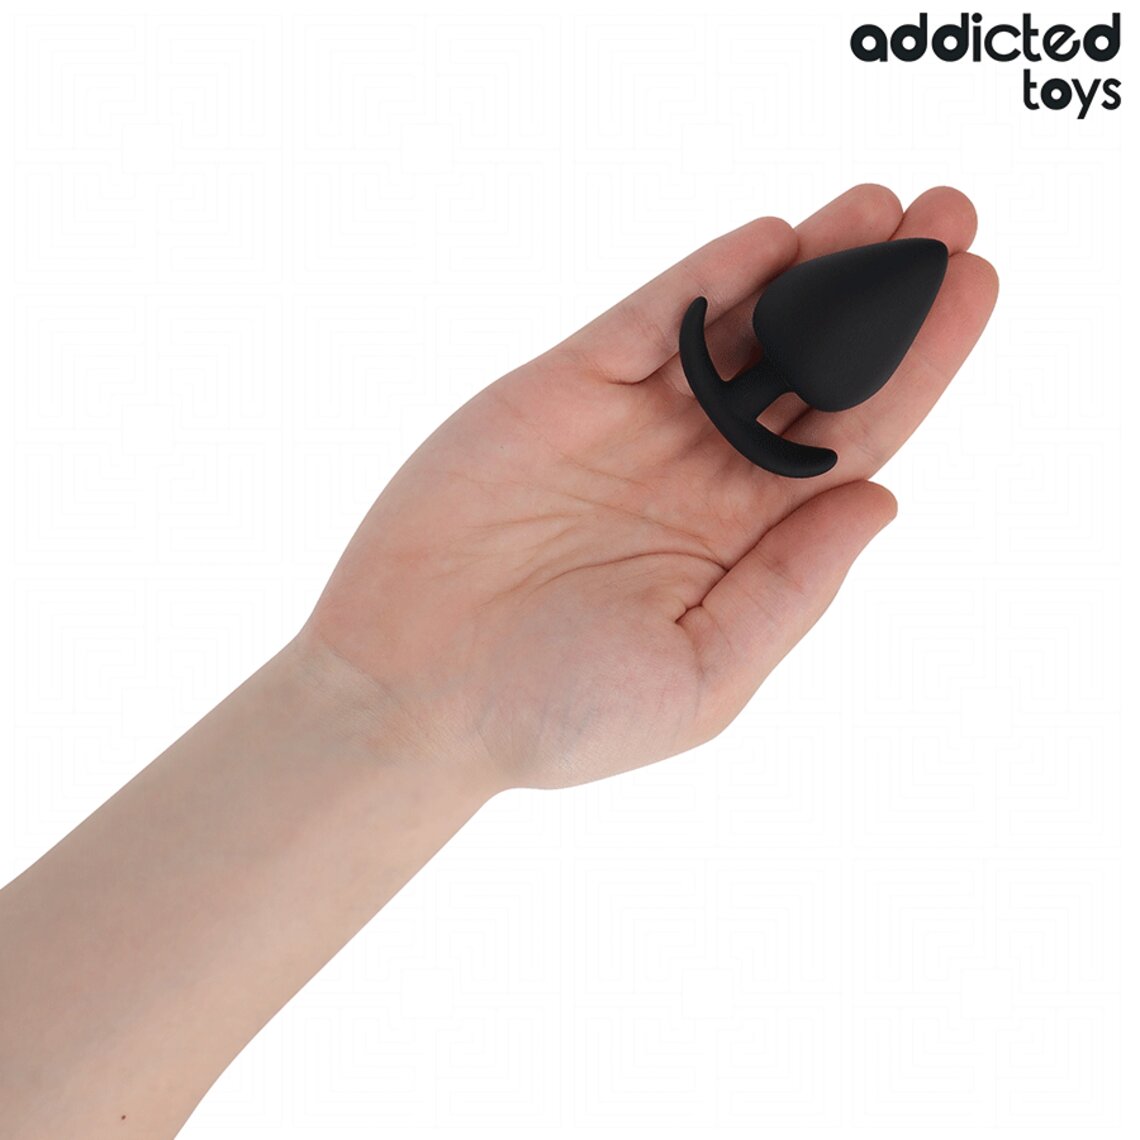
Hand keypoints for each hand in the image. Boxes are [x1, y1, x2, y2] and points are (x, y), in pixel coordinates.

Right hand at [300, 184, 997, 792]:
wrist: (406, 694)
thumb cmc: (549, 712)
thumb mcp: (701, 676)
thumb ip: (790, 588)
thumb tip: (880, 499)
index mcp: (739, 543)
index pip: (850, 438)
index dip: (917, 367)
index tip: (971, 292)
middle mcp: (694, 474)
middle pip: (810, 367)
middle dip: (881, 296)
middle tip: (951, 219)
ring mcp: (627, 425)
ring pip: (738, 327)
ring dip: (810, 265)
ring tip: (882, 206)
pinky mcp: (558, 389)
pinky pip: (646, 321)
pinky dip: (707, 278)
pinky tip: (771, 239)